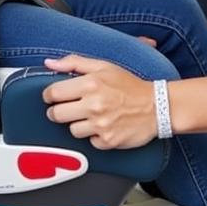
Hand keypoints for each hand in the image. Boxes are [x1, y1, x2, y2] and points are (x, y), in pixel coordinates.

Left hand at [41, 54, 160, 148]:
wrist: (157, 106)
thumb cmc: (130, 85)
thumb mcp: (103, 66)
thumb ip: (73, 62)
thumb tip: (49, 63)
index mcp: (90, 84)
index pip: (53, 93)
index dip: (49, 95)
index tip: (54, 97)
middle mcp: (94, 105)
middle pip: (56, 115)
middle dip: (59, 111)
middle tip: (69, 108)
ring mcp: (101, 125)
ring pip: (71, 130)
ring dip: (78, 124)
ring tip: (91, 116)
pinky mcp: (108, 141)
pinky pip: (89, 142)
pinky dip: (95, 136)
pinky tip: (104, 126)